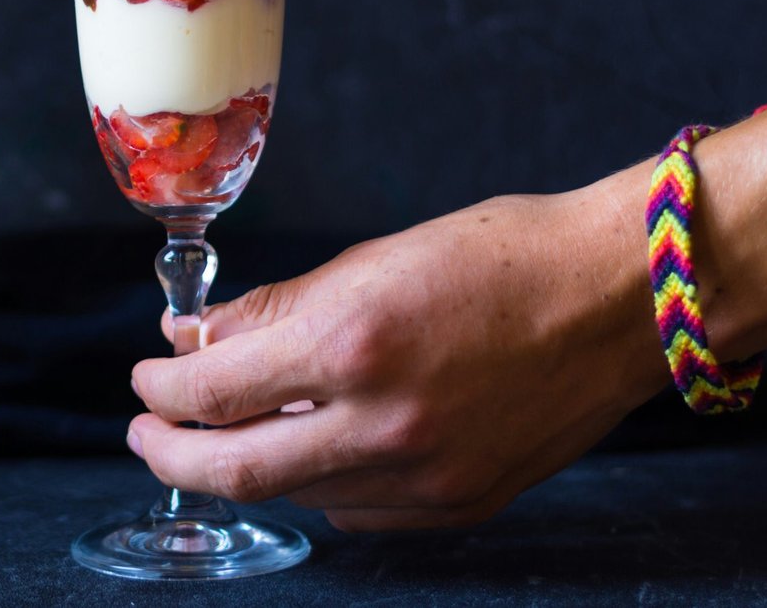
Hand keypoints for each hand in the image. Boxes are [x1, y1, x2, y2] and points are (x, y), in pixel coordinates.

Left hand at [128, 169, 669, 530]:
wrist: (621, 296)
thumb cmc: (501, 255)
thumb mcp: (371, 260)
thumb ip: (274, 310)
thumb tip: (195, 338)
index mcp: (353, 343)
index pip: (214, 391)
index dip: (161, 389)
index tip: (147, 376)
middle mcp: (384, 423)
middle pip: (235, 471)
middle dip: (171, 453)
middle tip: (146, 432)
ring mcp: (427, 476)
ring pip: (296, 494)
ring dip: (246, 465)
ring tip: (227, 431)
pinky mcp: (462, 504)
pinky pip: (358, 511)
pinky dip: (319, 482)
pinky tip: (312, 448)